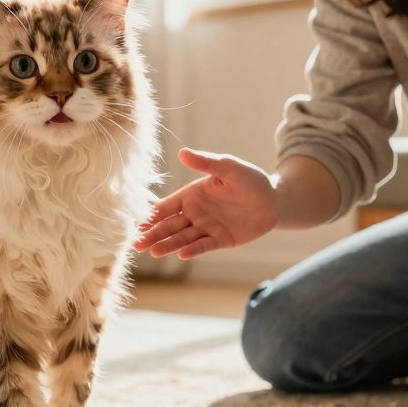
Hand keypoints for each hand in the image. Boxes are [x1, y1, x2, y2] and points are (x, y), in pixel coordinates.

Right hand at [133, 149, 279, 259]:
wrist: (273, 200)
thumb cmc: (249, 179)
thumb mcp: (228, 167)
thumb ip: (206, 162)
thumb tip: (182, 152)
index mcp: (191, 195)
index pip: (165, 207)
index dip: (150, 214)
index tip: (134, 222)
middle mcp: (195, 213)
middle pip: (169, 225)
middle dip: (152, 234)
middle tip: (136, 243)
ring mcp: (206, 228)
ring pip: (182, 237)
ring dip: (167, 244)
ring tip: (153, 251)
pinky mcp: (220, 240)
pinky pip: (203, 245)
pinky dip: (192, 250)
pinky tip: (180, 254)